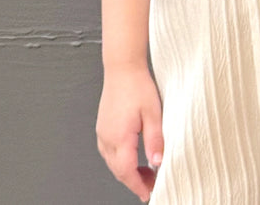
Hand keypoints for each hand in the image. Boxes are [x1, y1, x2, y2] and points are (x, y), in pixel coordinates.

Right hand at [96, 66, 163, 202]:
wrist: (123, 67)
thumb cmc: (137, 85)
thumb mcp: (153, 113)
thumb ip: (155, 140)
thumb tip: (158, 163)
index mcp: (120, 137)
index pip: (127, 172)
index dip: (138, 186)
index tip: (148, 194)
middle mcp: (107, 138)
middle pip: (118, 171)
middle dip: (134, 181)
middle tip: (151, 184)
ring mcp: (102, 132)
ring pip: (112, 163)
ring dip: (127, 172)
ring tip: (145, 172)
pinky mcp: (102, 127)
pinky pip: (109, 152)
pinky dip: (120, 160)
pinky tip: (132, 157)